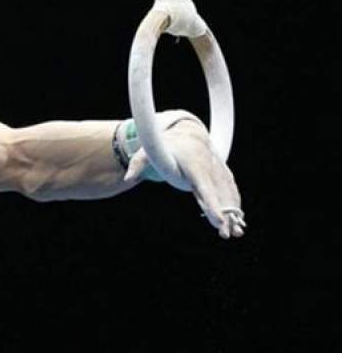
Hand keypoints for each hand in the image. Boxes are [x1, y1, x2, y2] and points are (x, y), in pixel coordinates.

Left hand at [125, 118, 244, 238]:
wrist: (187, 132)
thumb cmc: (165, 145)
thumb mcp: (148, 151)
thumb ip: (138, 164)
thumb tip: (128, 178)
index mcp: (193, 165)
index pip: (204, 188)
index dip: (212, 204)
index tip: (218, 219)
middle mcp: (209, 168)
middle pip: (218, 195)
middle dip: (225, 215)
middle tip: (228, 234)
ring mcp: (217, 170)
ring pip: (228, 194)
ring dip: (234, 213)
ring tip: (237, 232)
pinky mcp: (222, 173)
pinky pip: (230, 189)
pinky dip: (235, 203)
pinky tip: (238, 219)